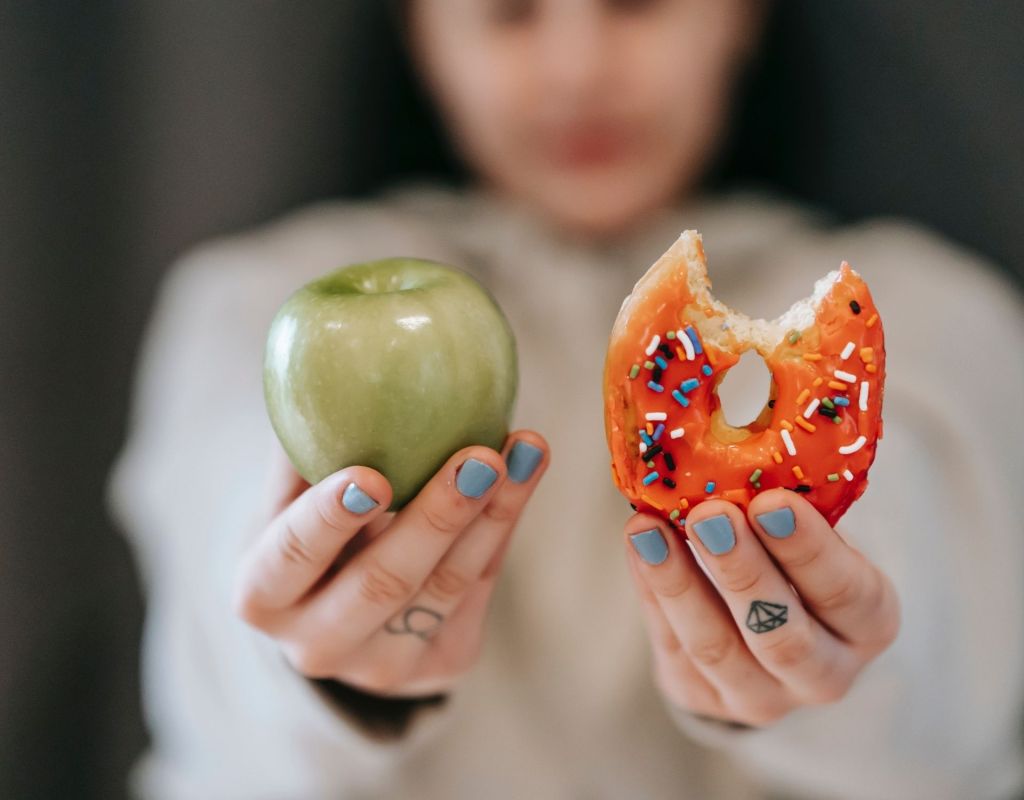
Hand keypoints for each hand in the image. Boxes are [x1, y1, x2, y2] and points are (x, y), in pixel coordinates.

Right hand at [234, 431, 547, 696]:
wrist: (337, 611)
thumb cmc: (307, 528)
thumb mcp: (287, 496)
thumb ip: (303, 445)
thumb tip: (329, 359)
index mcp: (262, 596)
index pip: (291, 558)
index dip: (328, 519)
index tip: (371, 475)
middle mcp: (316, 645)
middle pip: (382, 582)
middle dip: (437, 518)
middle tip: (479, 456)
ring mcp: (382, 667)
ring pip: (446, 588)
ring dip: (493, 514)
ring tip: (524, 450)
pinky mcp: (442, 664)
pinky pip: (479, 589)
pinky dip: (503, 526)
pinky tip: (524, 474)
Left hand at [624, 489, 899, 726]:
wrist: (766, 629)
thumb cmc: (796, 559)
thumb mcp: (813, 534)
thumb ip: (789, 506)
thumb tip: (740, 440)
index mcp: (868, 623)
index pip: (847, 593)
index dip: (809, 550)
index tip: (771, 501)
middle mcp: (824, 673)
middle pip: (782, 635)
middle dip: (742, 571)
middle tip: (709, 514)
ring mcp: (761, 697)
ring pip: (716, 648)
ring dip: (678, 583)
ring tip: (649, 528)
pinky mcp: (702, 699)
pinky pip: (672, 644)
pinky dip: (651, 590)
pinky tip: (639, 543)